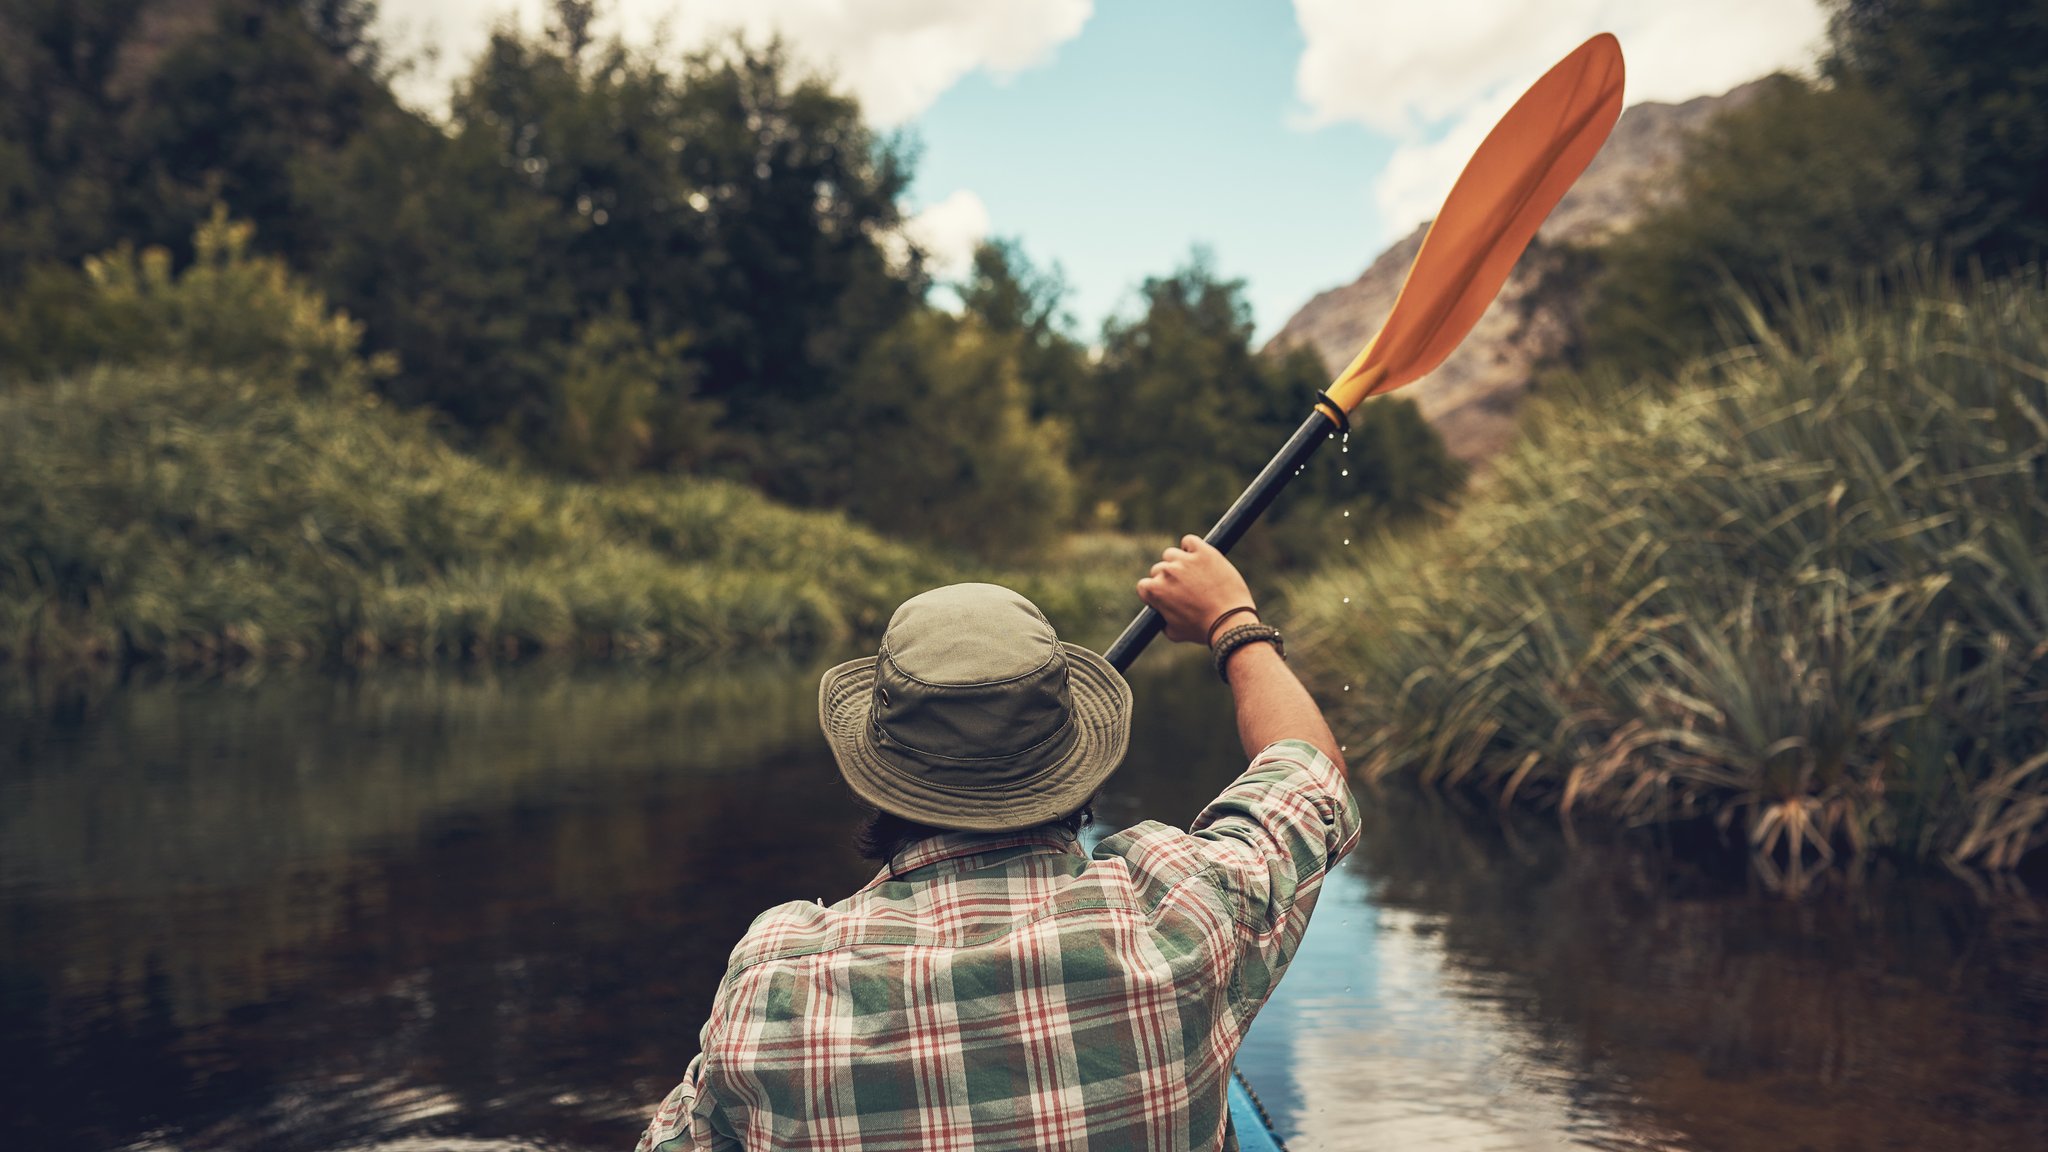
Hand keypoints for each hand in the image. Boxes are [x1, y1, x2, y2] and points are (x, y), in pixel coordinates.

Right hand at [1135, 535, 1256, 644]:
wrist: (1230, 622)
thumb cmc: (1203, 630)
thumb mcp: (1174, 632)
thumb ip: (1162, 619)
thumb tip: (1161, 613)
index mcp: (1155, 591)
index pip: (1144, 585)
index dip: (1154, 592)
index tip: (1165, 595)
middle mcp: (1166, 572)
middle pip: (1159, 569)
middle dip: (1169, 578)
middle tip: (1185, 588)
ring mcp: (1185, 560)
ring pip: (1172, 554)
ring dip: (1179, 562)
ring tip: (1194, 574)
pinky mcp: (1203, 552)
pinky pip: (1189, 541)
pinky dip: (1192, 547)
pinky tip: (1199, 557)